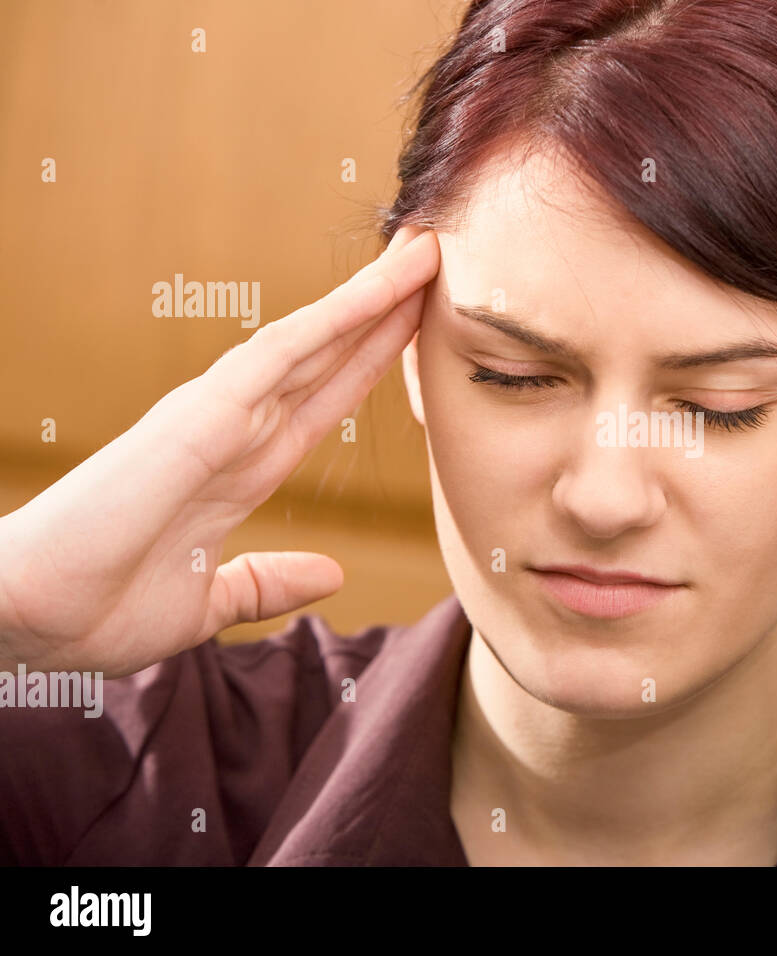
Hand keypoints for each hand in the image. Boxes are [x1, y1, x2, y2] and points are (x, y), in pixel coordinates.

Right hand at [0, 226, 440, 677]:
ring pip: (310, 341)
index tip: (420, 330)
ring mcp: (214, 416)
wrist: (27, 622)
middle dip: (385, 315)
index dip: (373, 363)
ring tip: (424, 253)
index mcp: (238, 470)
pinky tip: (376, 292)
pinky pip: (276, 357)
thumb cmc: (97, 611)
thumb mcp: (210, 604)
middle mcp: (232, 430)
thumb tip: (330, 576)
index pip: (322, 402)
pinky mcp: (196, 417)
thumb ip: (267, 582)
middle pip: (327, 359)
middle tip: (437, 265)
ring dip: (370, 299)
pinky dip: (331, 321)